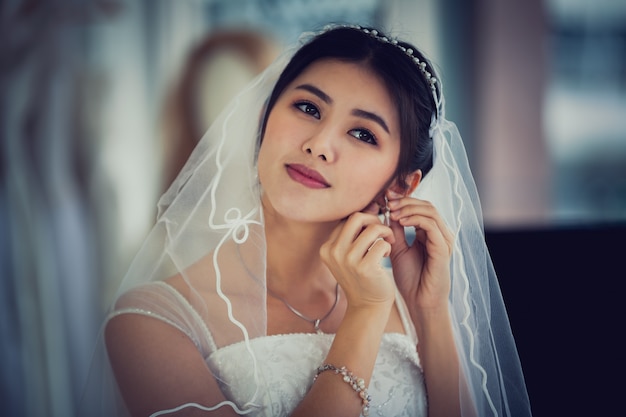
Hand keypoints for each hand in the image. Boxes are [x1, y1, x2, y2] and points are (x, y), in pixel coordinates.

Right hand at [320, 210, 395, 309]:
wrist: (367, 306)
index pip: (347, 219)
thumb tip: (372, 204)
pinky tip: (387, 254)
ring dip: (385, 233)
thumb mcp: (350, 254)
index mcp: (326, 248)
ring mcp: (348, 260)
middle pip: (357, 217)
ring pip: (372, 229)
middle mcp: (333, 252)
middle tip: (383, 231)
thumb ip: (355, 233)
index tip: (374, 229)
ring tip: (388, 243)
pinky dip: (388, 246)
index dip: (365, 219)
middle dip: (374, 220)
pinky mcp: (365, 268)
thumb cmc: (362, 277)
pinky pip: (382, 243)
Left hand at [386, 191, 454, 313]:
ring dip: (409, 208)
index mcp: (430, 233)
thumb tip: (387, 211)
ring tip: (392, 211)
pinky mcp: (443, 248)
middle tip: (388, 201)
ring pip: (430, 211)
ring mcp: (444, 240)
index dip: (403, 200)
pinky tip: (401, 220)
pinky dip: (415, 218)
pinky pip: (431, 225)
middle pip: (426, 205)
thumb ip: (395, 230)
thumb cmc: (410, 279)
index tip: (384, 198)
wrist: (419, 302)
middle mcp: (440, 234)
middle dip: (405, 200)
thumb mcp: (397, 249)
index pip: (420, 207)